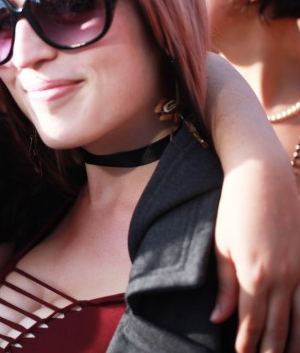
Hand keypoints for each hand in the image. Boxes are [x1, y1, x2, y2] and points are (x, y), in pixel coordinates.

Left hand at [213, 159, 299, 352]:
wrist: (262, 176)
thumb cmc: (234, 209)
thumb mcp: (222, 247)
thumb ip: (225, 286)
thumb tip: (219, 319)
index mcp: (255, 275)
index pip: (252, 321)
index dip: (249, 343)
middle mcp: (283, 277)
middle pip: (280, 325)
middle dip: (273, 348)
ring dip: (295, 340)